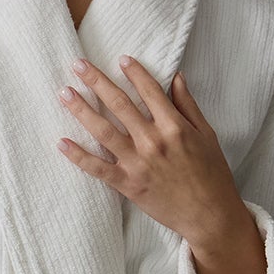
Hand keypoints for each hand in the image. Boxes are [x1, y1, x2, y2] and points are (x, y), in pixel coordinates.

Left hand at [56, 53, 248, 255]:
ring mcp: (138, 163)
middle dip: (96, 81)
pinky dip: (79, 156)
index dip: (133, 72)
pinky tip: (62, 142)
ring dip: (81, 110)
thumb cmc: (212, 174)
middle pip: (119, 104)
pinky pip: (98, 168)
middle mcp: (153, 141)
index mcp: (174, 126)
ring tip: (64, 93)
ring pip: (103, 131)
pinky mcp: (128, 184)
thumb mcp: (206, 134)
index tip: (120, 59)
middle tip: (78, 65)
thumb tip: (176, 77)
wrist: (209, 215)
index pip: (149, 91)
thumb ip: (188, 105)